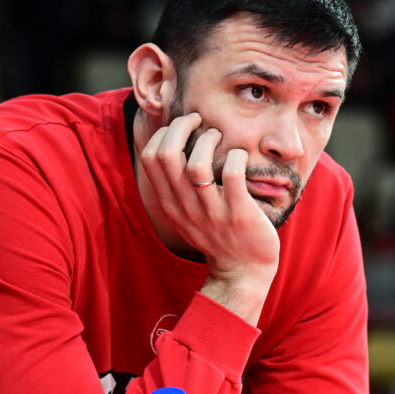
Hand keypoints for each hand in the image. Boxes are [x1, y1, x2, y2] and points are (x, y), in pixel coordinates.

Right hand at [139, 113, 279, 323]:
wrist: (243, 272)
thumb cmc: (218, 234)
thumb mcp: (187, 213)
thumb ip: (177, 186)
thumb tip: (175, 145)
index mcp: (171, 203)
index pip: (151, 157)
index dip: (165, 132)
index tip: (184, 127)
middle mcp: (186, 207)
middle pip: (167, 155)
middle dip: (182, 126)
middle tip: (199, 121)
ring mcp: (212, 211)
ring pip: (197, 164)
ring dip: (208, 140)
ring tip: (219, 136)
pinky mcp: (239, 214)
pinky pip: (232, 175)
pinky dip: (236, 156)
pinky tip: (240, 156)